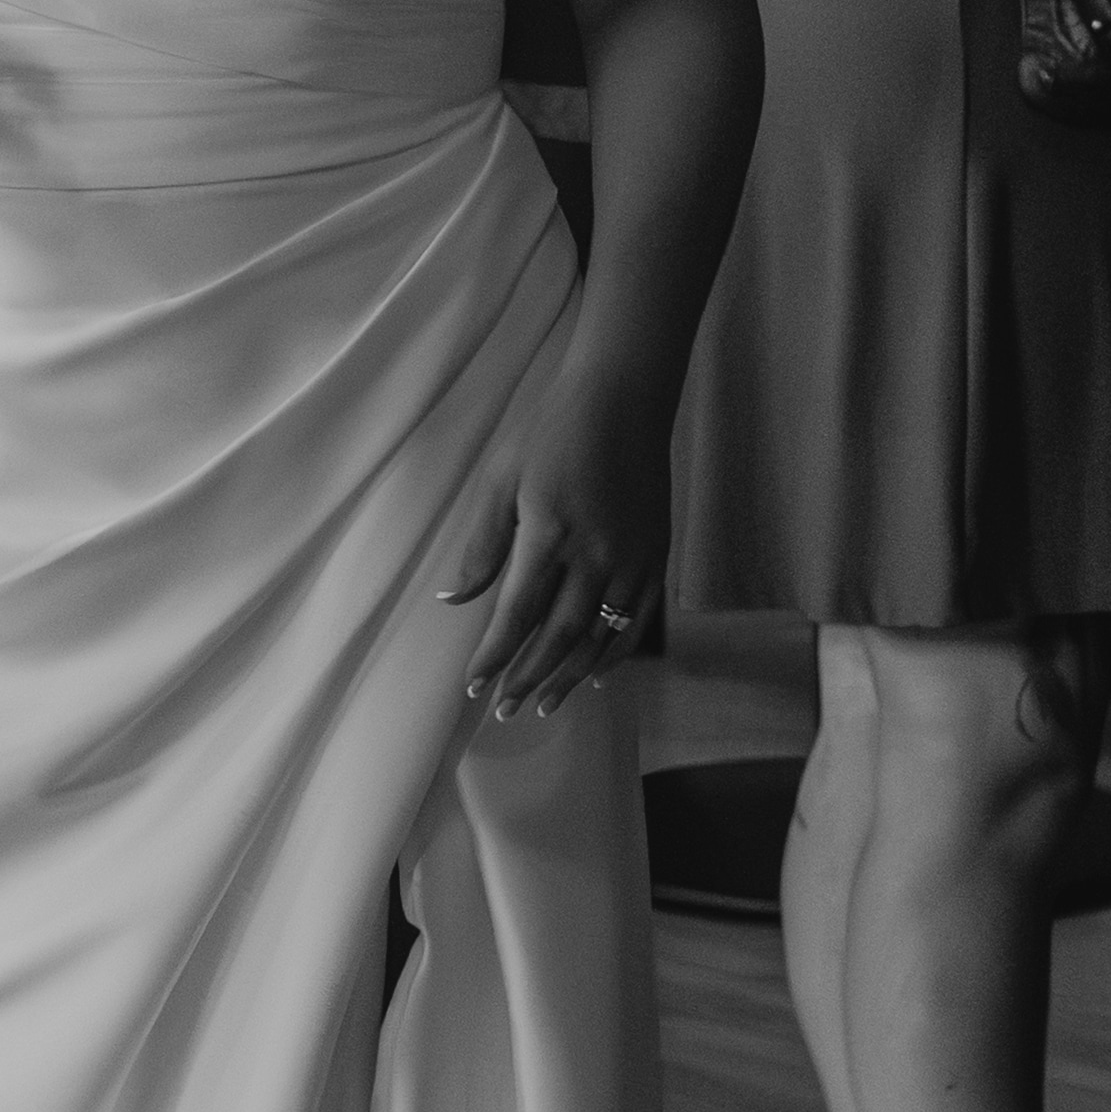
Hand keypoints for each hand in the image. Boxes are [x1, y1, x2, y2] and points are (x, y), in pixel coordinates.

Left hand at [435, 357, 669, 724]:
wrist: (623, 401)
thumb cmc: (551, 433)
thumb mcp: (502, 480)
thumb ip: (481, 545)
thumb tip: (454, 600)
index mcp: (549, 535)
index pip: (517, 614)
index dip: (495, 656)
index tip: (474, 685)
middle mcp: (594, 555)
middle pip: (559, 636)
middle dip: (528, 678)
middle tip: (504, 710)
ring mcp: (631, 559)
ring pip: (600, 637)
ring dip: (569, 676)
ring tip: (544, 707)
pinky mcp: (656, 556)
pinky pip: (638, 621)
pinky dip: (617, 654)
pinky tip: (596, 676)